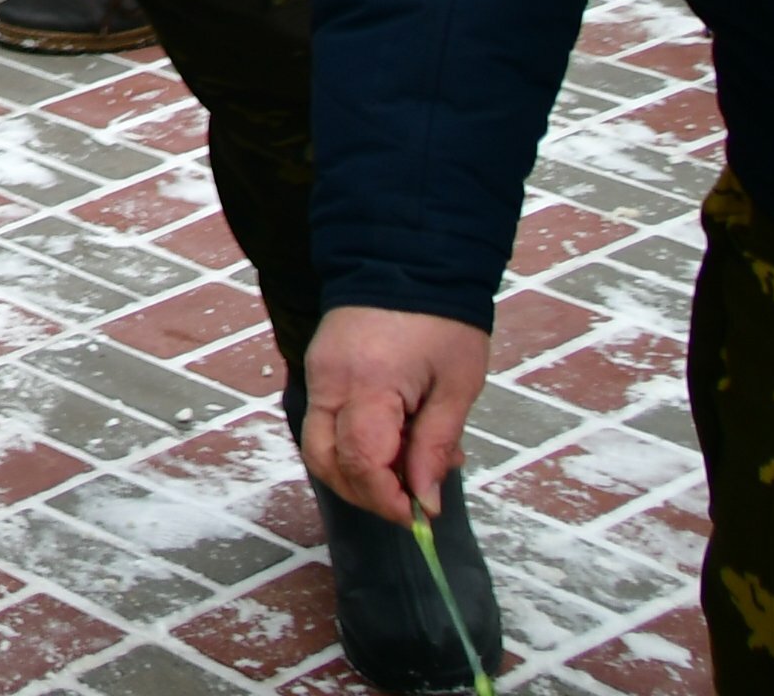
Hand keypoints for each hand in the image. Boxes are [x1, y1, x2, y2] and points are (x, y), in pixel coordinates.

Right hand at [298, 305, 489, 521]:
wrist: (407, 258)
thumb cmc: (443, 322)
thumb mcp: (456, 387)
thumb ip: (435, 446)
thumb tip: (425, 502)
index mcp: (367, 385)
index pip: (360, 462)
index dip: (387, 499)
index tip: (421, 515)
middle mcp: (329, 382)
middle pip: (322, 460)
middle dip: (363, 494)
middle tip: (408, 502)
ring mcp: (317, 373)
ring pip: (318, 445)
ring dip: (356, 473)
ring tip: (406, 470)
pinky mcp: (318, 368)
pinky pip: (326, 422)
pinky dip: (354, 446)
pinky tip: (396, 440)